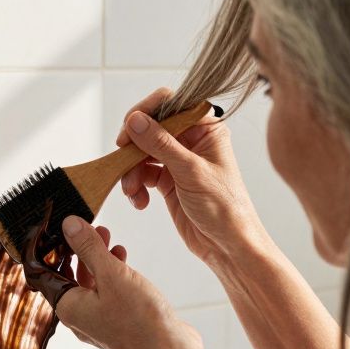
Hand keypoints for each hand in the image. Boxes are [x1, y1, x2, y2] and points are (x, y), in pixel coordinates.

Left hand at [54, 215, 202, 348]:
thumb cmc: (139, 320)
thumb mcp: (112, 274)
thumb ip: (89, 248)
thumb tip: (69, 225)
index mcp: (68, 307)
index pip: (48, 273)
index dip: (53, 249)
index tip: (61, 228)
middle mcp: (80, 317)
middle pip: (71, 276)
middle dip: (80, 249)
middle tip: (91, 228)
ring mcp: (100, 322)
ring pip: (92, 284)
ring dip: (99, 259)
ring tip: (109, 237)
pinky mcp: (119, 323)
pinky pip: (108, 293)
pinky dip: (113, 274)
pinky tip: (123, 259)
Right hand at [116, 88, 266, 270]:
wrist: (227, 244)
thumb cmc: (224, 207)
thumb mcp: (190, 171)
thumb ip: (161, 144)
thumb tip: (135, 121)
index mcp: (206, 129)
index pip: (171, 104)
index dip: (147, 112)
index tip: (129, 128)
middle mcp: (191, 141)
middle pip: (150, 128)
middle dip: (134, 146)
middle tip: (122, 160)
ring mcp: (177, 161)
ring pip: (142, 153)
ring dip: (131, 171)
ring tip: (132, 191)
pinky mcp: (168, 181)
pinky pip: (142, 174)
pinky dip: (135, 186)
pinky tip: (140, 201)